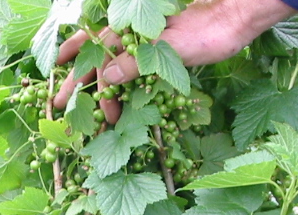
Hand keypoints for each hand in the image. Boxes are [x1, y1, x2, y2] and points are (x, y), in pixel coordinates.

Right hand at [54, 0, 296, 122]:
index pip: (93, 56)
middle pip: (96, 61)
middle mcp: (132, 36)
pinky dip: (121, 87)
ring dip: (98, 90)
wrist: (237, 20)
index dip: (80, 81)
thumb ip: (136, 63)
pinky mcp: (159, 56)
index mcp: (129, 30)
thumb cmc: (206, 32)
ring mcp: (145, 45)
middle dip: (78, 85)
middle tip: (60, 108)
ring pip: (111, 67)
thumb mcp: (169, 50)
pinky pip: (132, 72)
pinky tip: (115, 101)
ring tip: (87, 111)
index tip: (68, 105)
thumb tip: (105, 80)